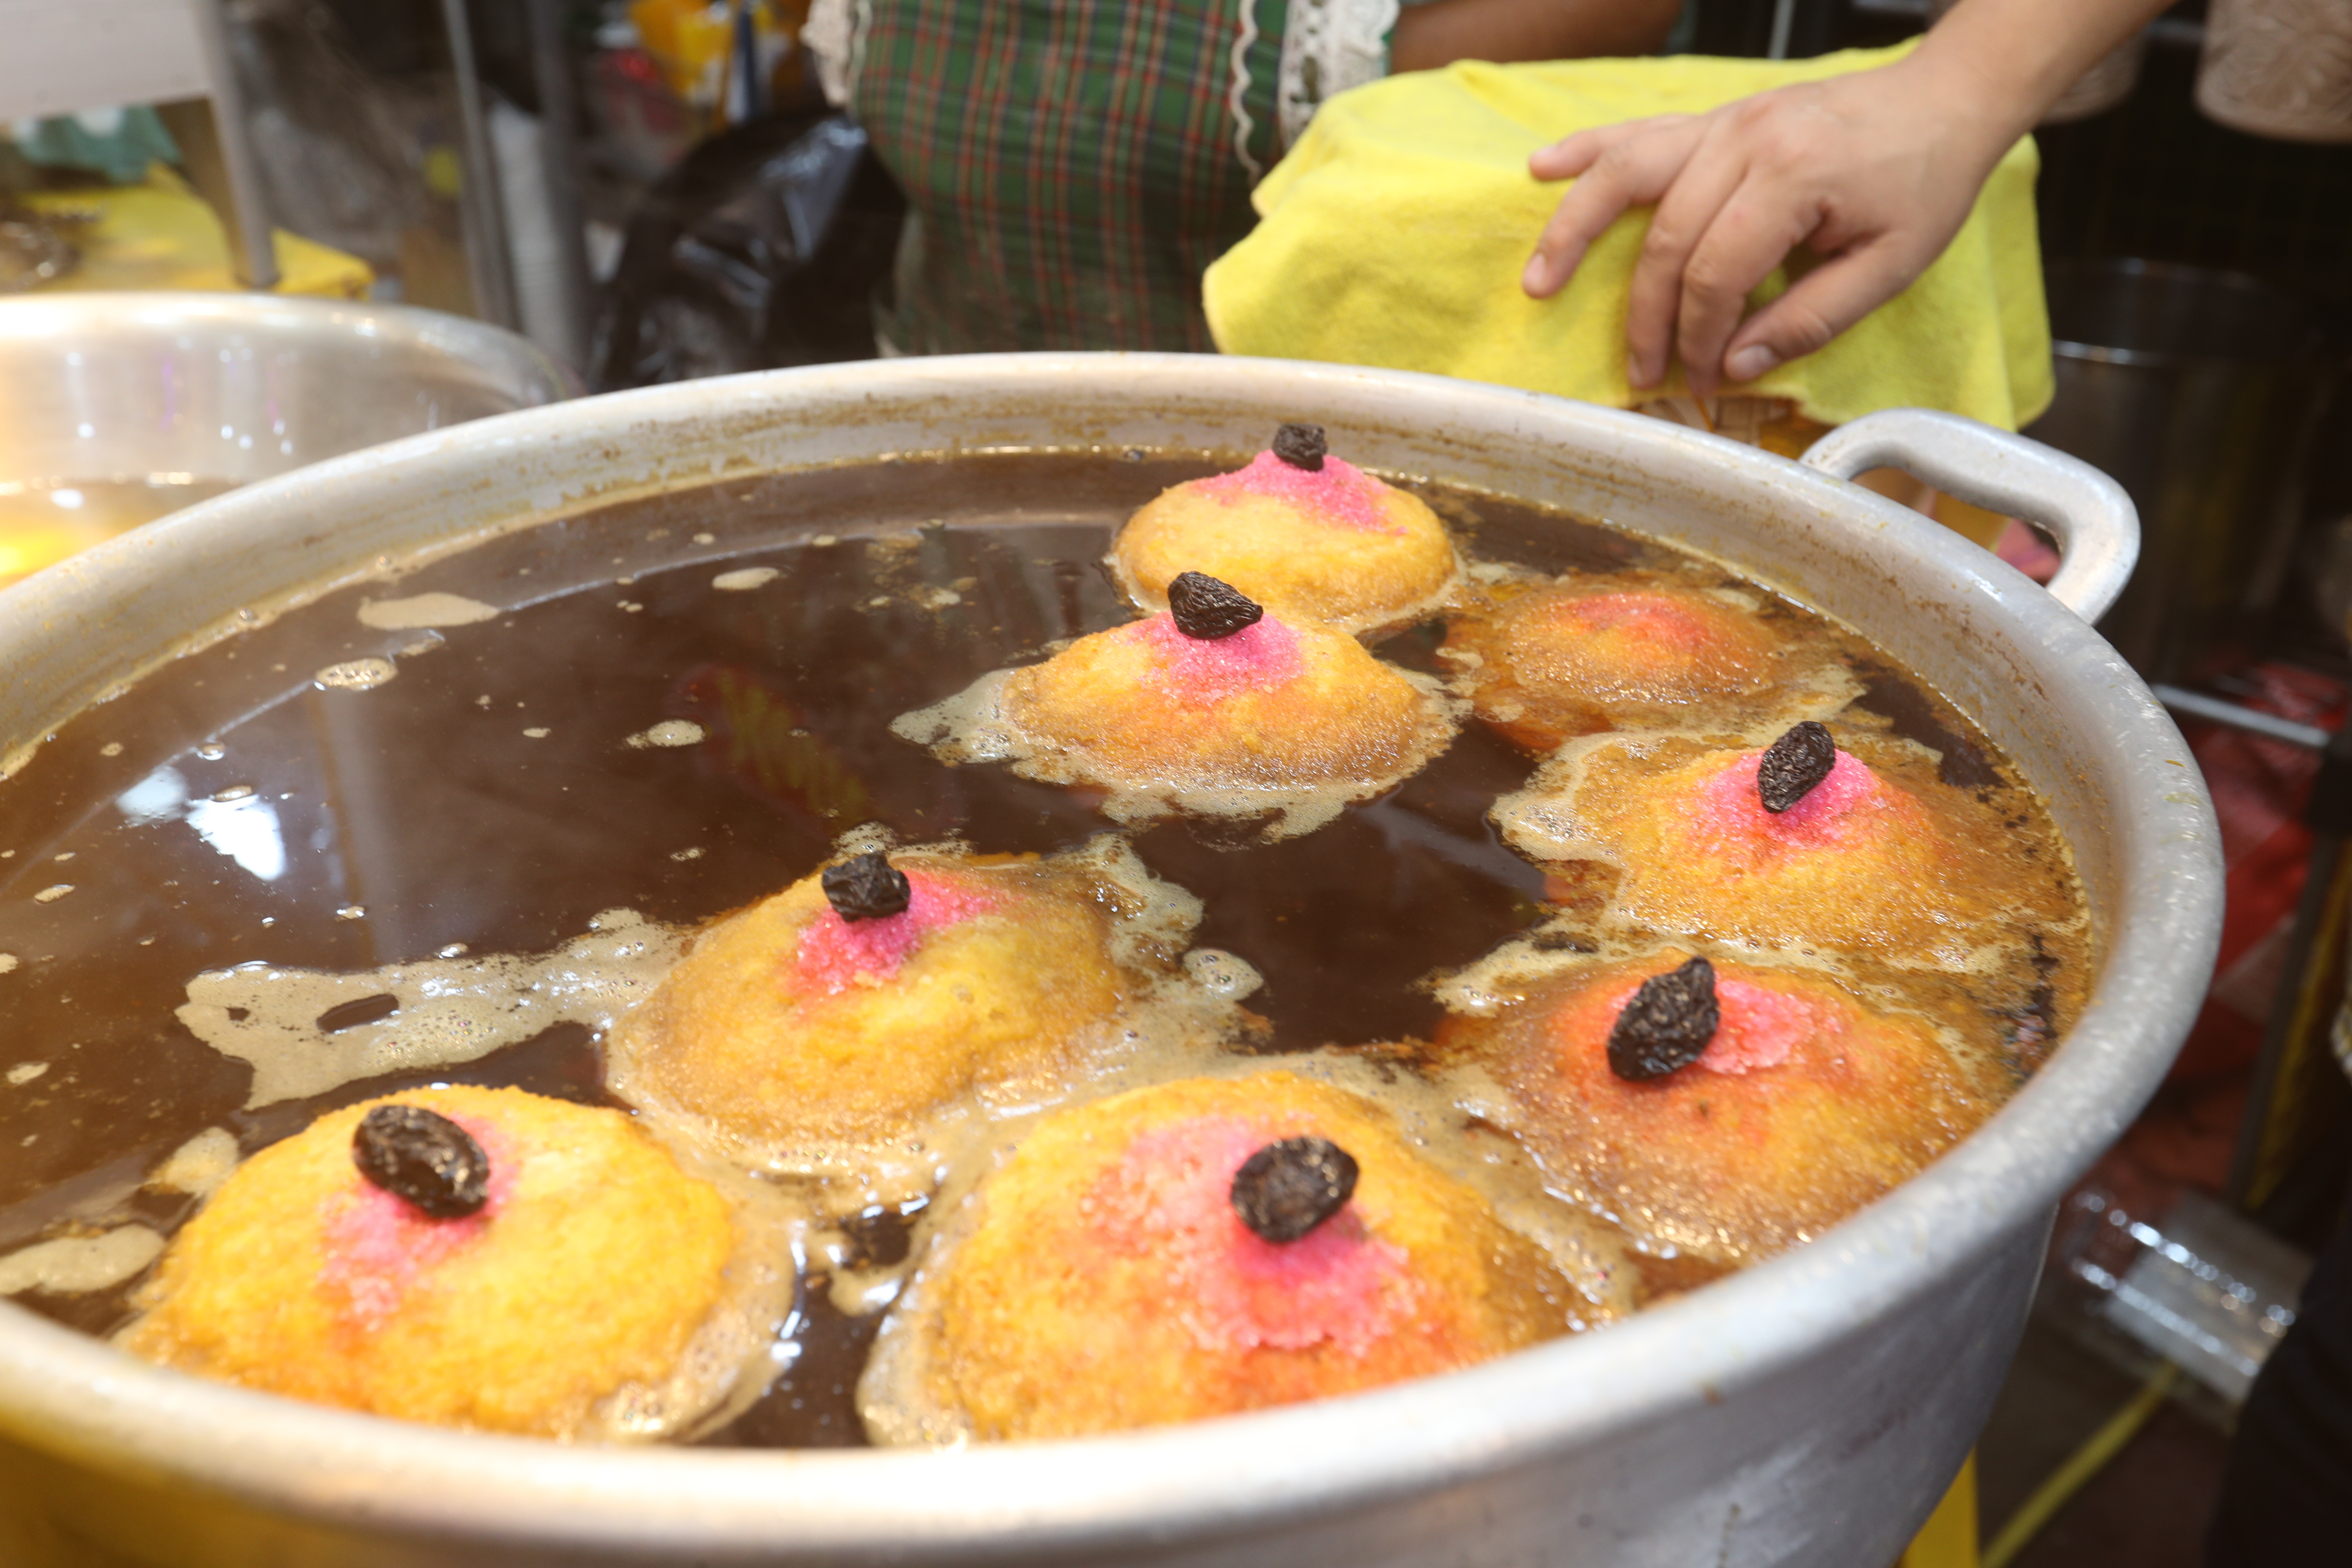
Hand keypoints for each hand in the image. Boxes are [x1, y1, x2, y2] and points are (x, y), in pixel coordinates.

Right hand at [1519, 56, 2015, 397]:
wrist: (1946, 99)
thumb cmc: (1925, 181)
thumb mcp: (1889, 266)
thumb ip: (1811, 319)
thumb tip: (1737, 365)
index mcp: (1793, 177)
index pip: (1717, 272)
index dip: (1700, 337)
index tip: (1700, 382)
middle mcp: (1747, 140)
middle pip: (1666, 238)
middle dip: (1646, 316)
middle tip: (1641, 372)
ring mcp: (1725, 121)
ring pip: (1628, 174)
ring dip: (1574, 229)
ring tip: (1537, 281)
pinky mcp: (1717, 116)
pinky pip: (1638, 131)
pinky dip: (1586, 150)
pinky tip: (1541, 169)